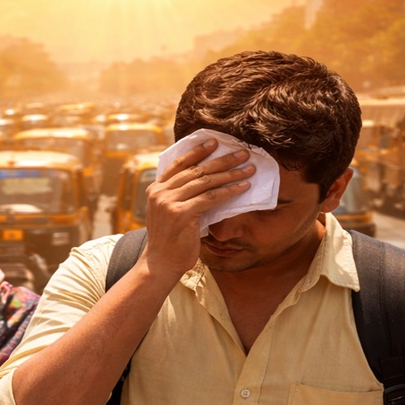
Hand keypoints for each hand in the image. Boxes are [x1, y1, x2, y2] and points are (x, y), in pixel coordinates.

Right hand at [141, 139, 253, 278]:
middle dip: (222, 160)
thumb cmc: (169, 239)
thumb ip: (179, 195)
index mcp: (156, 188)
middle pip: (196, 170)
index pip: (179, 164)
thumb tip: (205, 180)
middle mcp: (160, 192)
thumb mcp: (168, 212)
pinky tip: (243, 187)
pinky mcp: (181, 214)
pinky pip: (210, 198)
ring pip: (205, 182)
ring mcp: (169, 202)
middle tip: (242, 152)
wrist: (160, 263)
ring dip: (230, 174)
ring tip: (248, 169)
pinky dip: (229, 191)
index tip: (214, 141)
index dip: (197, 151)